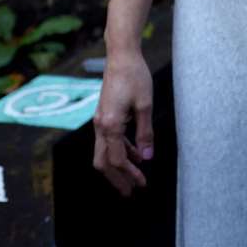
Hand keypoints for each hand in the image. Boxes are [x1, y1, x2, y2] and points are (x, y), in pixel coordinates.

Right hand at [92, 47, 153, 195]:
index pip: (117, 160)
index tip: (142, 184)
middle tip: (130, 191)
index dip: (130, 175)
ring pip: (103, 152)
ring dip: (118, 167)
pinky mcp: (103, 115)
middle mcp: (100, 125)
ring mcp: (99, 120)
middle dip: (116, 179)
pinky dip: (119, 150)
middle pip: (103, 162)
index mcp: (110, 125)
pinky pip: (108, 140)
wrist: (121, 55)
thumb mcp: (145, 105)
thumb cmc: (134, 76)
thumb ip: (145, 133)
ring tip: (133, 177)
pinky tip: (134, 153)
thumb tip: (147, 157)